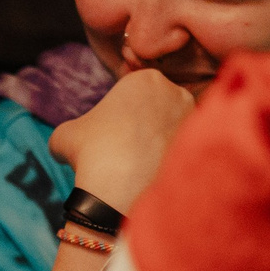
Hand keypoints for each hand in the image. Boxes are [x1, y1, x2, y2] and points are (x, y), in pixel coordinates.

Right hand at [47, 68, 194, 213]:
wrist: (121, 192)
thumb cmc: (92, 154)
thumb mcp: (66, 136)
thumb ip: (70, 132)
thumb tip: (66, 146)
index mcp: (145, 78)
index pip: (135, 92)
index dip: (120, 113)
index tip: (113, 133)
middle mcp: (176, 91)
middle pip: (159, 106)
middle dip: (147, 124)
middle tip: (128, 149)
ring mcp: (193, 119)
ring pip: (174, 128)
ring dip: (162, 142)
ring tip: (142, 165)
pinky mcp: (203, 146)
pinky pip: (185, 150)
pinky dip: (173, 160)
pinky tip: (157, 175)